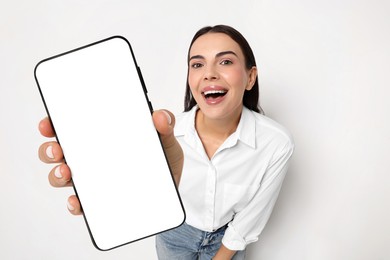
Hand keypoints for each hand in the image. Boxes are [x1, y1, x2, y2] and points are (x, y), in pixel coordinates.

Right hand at [38, 109, 182, 214]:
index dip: (54, 124)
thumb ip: (165, 125)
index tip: (48, 124)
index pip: (72, 127)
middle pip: (59, 152)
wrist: (172, 189)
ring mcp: (93, 180)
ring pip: (63, 177)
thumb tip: (159, 116)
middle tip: (57, 149)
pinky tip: (78, 201)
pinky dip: (75, 203)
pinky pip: (80, 204)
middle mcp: (92, 158)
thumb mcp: (165, 140)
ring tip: (66, 173)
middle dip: (50, 150)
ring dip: (57, 175)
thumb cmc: (163, 159)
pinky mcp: (100, 201)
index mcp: (103, 137)